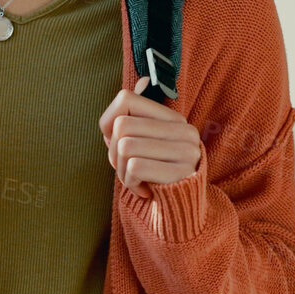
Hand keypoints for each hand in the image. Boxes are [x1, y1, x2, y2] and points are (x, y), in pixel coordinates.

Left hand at [98, 76, 202, 195]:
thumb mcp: (146, 144)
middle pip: (121, 126)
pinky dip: (131, 184)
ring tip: (136, 179)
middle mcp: (184, 131)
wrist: (182, 212)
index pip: (125, 99)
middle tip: (127, 168)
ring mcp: (185, 152)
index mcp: (175, 120)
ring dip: (122, 171)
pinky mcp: (180, 173)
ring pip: (125, 147)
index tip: (117, 142)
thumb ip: (138, 117)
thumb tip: (143, 81)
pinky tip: (144, 190)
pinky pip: (134, 168)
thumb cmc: (158, 175)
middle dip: (114, 153)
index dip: (109, 123)